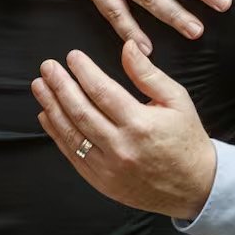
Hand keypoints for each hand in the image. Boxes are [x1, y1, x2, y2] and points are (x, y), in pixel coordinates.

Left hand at [32, 40, 215, 219]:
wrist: (195, 186)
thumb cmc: (186, 139)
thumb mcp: (177, 100)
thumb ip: (148, 74)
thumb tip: (128, 47)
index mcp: (140, 124)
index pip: (102, 92)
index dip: (83, 72)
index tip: (72, 56)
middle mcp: (120, 147)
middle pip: (80, 111)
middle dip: (60, 86)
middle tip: (47, 67)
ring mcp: (108, 167)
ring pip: (71, 133)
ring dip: (51, 107)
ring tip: (40, 87)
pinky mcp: (101, 181)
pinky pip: (72, 155)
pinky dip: (56, 133)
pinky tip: (47, 115)